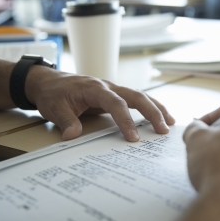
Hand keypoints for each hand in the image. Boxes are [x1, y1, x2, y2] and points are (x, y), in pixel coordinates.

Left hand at [25, 66, 174, 141]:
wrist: (48, 82)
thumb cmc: (53, 93)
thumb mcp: (54, 107)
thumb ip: (65, 121)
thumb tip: (73, 136)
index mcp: (94, 87)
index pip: (115, 103)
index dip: (126, 120)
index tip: (133, 138)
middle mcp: (108, 86)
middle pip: (136, 96)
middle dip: (152, 112)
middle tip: (164, 129)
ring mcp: (113, 89)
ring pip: (140, 96)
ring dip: (156, 108)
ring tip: (171, 124)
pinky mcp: (114, 95)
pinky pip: (135, 100)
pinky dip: (150, 107)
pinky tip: (160, 117)